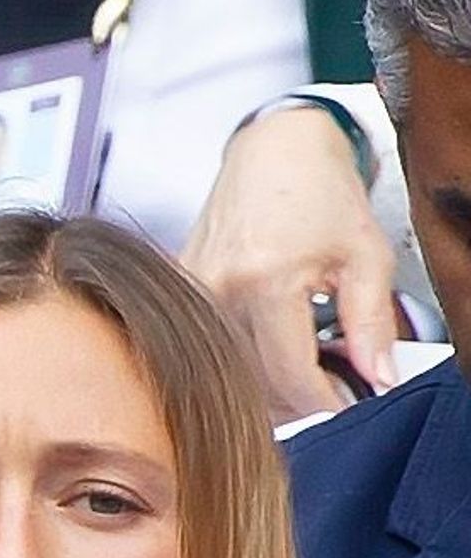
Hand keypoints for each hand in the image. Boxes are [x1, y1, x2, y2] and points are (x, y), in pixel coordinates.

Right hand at [184, 105, 399, 423]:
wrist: (273, 150)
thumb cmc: (318, 190)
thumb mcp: (366, 255)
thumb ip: (372, 323)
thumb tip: (377, 378)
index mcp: (266, 281)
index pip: (291, 376)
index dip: (324, 403)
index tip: (346, 407)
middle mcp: (218, 290)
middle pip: (255, 381)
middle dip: (299, 396)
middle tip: (334, 384)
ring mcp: (192, 291)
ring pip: (230, 369)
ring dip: (270, 380)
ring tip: (306, 361)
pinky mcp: (180, 290)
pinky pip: (211, 344)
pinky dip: (244, 356)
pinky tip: (271, 343)